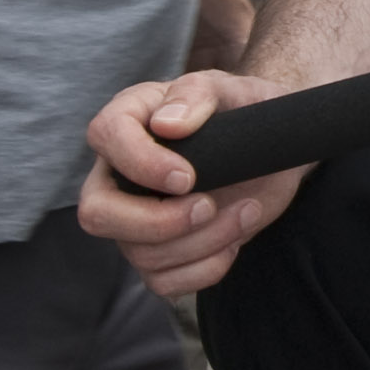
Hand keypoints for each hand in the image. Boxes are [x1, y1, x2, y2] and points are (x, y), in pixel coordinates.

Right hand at [77, 71, 306, 299]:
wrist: (272, 148)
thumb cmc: (242, 110)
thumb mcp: (228, 88)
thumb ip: (197, 93)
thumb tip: (167, 125)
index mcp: (127, 122)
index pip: (104, 138)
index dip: (140, 164)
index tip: (189, 176)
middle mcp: (118, 174)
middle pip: (97, 214)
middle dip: (157, 222)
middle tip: (209, 205)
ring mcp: (134, 219)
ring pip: (140, 254)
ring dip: (203, 242)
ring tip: (249, 210)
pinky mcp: (159, 253)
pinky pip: (163, 281)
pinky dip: (206, 269)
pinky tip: (234, 243)